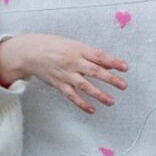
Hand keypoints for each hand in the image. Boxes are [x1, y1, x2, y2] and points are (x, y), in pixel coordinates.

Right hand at [0, 31, 127, 113]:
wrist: (30, 52)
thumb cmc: (54, 46)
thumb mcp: (73, 45)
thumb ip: (91, 54)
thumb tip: (110, 62)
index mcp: (78, 49)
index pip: (99, 56)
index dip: (113, 61)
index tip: (125, 67)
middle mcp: (72, 62)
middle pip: (94, 71)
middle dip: (110, 79)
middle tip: (123, 85)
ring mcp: (65, 74)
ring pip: (84, 86)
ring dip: (98, 94)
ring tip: (111, 101)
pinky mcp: (59, 84)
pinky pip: (72, 96)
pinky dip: (81, 103)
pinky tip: (92, 110)